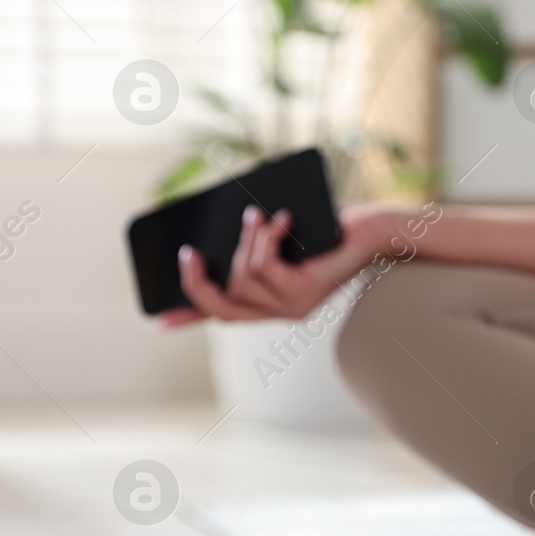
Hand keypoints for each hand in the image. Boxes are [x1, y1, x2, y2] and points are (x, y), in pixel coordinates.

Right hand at [158, 203, 405, 327]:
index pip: (222, 314)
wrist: (376, 230)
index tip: (159, 320)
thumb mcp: (281, 237)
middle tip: (188, 250)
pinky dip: (267, 237)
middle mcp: (281, 310)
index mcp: (271, 300)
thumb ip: (251, 244)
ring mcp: (294, 305)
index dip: (189, 317)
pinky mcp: (307, 291)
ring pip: (241, 279)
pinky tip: (281, 218)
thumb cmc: (330, 229)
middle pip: (221, 307)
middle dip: (197, 280)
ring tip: (255, 214)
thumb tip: (214, 234)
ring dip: (244, 241)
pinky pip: (266, 266)